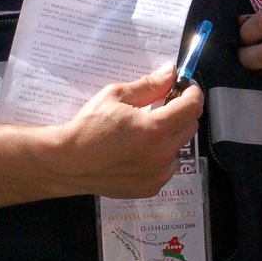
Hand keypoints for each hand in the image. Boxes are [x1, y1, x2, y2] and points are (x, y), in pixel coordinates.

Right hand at [55, 67, 203, 199]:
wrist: (68, 162)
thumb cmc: (89, 126)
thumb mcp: (116, 96)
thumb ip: (149, 85)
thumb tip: (170, 73)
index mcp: (155, 129)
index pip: (192, 107)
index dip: (192, 93)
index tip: (185, 88)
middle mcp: (161, 154)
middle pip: (190, 126)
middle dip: (181, 112)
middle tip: (161, 105)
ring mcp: (158, 174)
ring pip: (179, 147)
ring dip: (170, 135)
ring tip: (146, 131)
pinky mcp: (150, 188)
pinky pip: (167, 167)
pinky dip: (160, 156)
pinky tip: (139, 150)